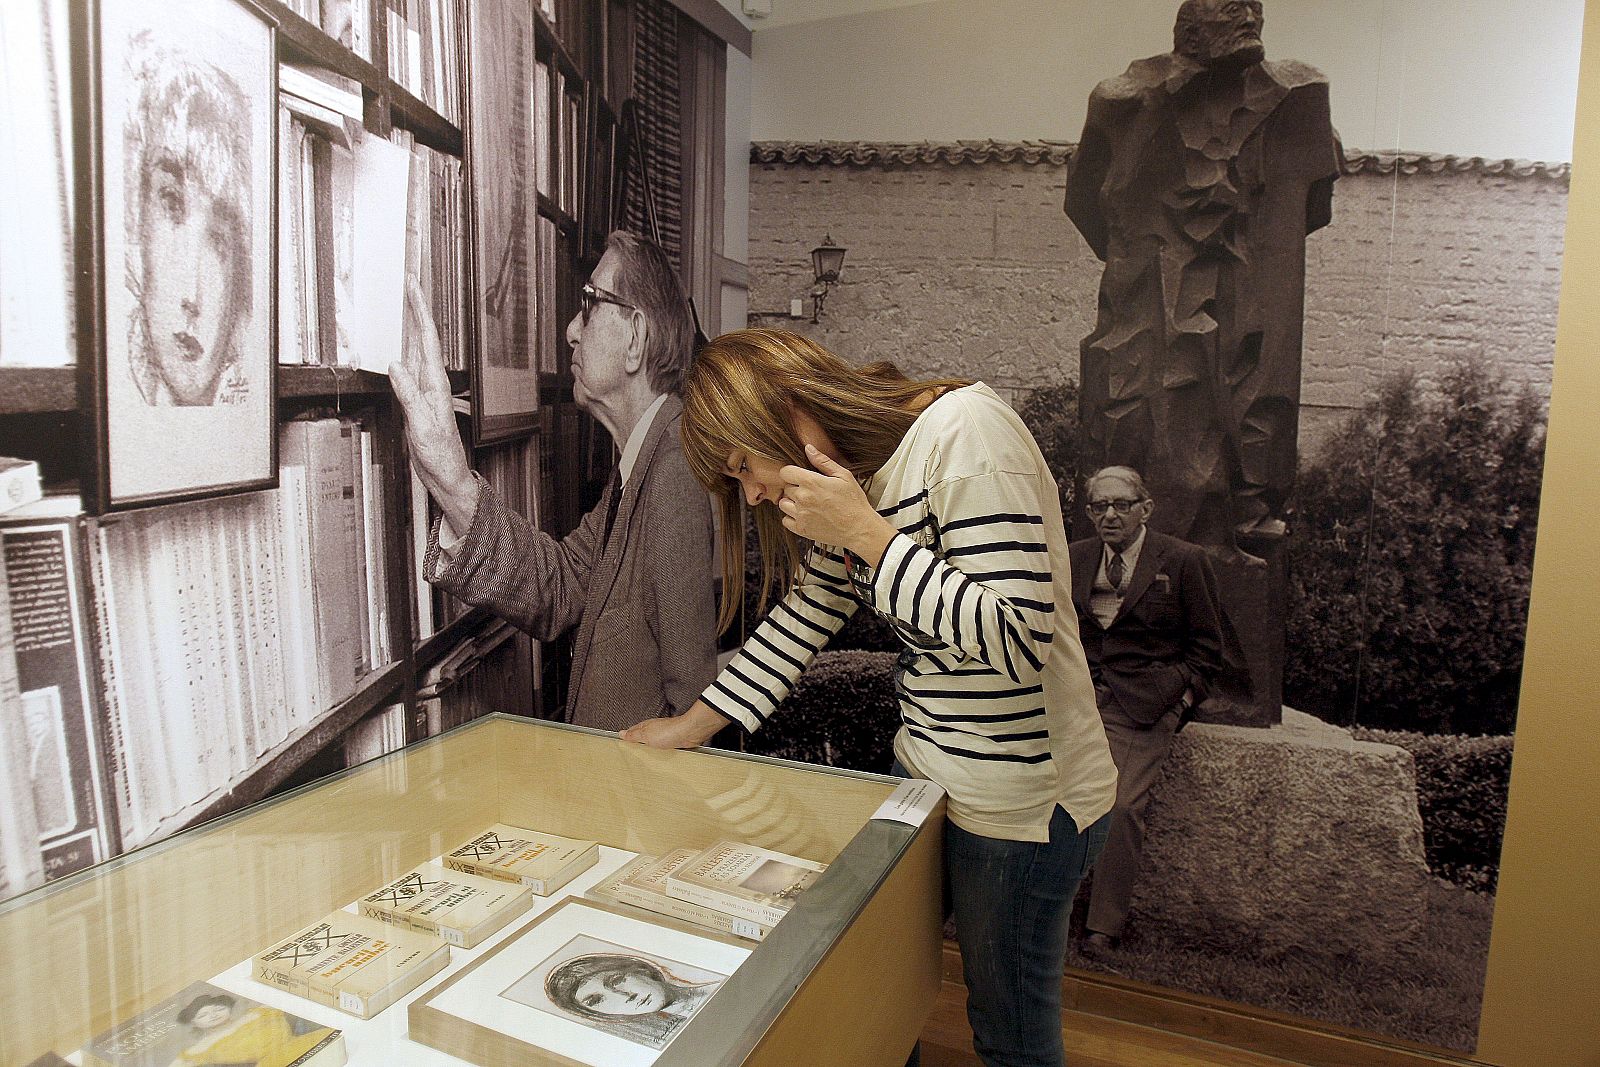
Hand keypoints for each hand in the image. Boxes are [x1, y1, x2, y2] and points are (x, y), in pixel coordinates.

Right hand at [391, 279, 477, 532]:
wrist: (448, 477)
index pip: (428, 339)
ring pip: (418, 349)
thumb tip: (396, 366)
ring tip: (407, 302)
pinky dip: (405, 349)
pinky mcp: (420, 399)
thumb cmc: (440, 456)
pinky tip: (401, 344)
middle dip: (417, 309)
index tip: (413, 286)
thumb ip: (410, 397)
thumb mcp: (422, 428)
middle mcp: (433, 383)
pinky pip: (411, 366)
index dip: (420, 311)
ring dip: (412, 325)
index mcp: (436, 385)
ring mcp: (427, 390)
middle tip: (409, 282)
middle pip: (424, 337)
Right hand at [621, 701, 727, 749]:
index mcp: (646, 727)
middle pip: (643, 738)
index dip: (627, 737)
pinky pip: (663, 749)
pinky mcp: (673, 743)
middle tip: (630, 755)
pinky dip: (659, 753)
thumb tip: (621, 733)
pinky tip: (658, 759)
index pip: (633, 731)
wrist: (688, 734)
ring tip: (643, 760)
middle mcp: (655, 730)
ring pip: (653, 744)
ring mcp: (664, 736)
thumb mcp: (645, 735)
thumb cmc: (668, 732)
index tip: (621, 744)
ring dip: (649, 750)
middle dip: (638, 745)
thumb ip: (634, 735)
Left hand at [777, 444, 895, 562]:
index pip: (786, 472)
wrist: (860, 529)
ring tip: (807, 503)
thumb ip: (823, 461)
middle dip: (795, 487)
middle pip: (786, 487)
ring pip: (783, 504)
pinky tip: (805, 515)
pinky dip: (792, 517)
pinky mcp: (801, 529)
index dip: (791, 472)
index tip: (799, 476)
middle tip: (810, 491)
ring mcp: (801, 515)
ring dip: (791, 502)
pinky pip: (785, 520)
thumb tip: (808, 448)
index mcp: (812, 482)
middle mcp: (803, 498)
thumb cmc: (854, 502)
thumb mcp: (843, 476)